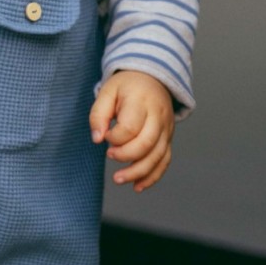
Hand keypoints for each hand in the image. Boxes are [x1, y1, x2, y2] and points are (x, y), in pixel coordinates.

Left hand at [88, 70, 174, 191]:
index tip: (106, 135)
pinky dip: (153, 176)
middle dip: (126, 156)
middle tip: (109, 156)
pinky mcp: (168, 138)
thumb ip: (98, 114)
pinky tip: (138, 186)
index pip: (131, 127)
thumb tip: (97, 139)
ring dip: (139, 172)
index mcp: (142, 102)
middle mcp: (158, 117)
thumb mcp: (108, 91)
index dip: (115, 137)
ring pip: (158, 156)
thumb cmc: (127, 86)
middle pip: (147, 143)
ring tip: (119, 179)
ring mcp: (166, 129)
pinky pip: (165, 160)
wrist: (153, 78)